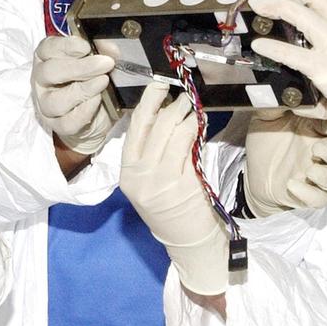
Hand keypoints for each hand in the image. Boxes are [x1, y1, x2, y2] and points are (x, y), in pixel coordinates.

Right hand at [31, 35, 114, 154]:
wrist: (97, 115)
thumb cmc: (93, 80)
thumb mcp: (98, 62)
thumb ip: (102, 51)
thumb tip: (112, 47)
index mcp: (47, 58)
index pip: (48, 48)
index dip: (67, 46)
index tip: (87, 46)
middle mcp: (41, 81)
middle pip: (50, 73)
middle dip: (80, 67)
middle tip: (105, 63)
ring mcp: (46, 105)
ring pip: (55, 100)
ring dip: (83, 90)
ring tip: (104, 82)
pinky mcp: (58, 126)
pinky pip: (68, 121)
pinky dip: (85, 110)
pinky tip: (98, 100)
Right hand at [118, 83, 228, 295]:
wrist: (185, 239)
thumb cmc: (167, 207)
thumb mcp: (147, 182)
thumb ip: (150, 152)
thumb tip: (164, 114)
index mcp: (127, 173)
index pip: (135, 129)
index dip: (147, 103)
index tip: (157, 86)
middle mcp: (140, 175)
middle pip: (154, 127)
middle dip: (168, 104)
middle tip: (180, 92)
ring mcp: (161, 180)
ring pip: (173, 133)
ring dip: (184, 114)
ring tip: (191, 105)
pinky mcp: (183, 183)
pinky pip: (189, 146)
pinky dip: (195, 129)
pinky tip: (199, 122)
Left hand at [244, 108, 326, 213]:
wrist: (253, 172)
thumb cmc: (266, 141)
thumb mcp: (264, 117)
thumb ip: (274, 103)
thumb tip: (283, 91)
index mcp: (315, 128)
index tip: (318, 115)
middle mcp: (321, 150)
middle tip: (317, 148)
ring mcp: (316, 173)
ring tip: (309, 169)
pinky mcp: (308, 193)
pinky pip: (320, 198)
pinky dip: (310, 194)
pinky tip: (292, 186)